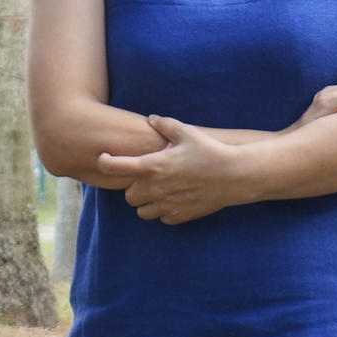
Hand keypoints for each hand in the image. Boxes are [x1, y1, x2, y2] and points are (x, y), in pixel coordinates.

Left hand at [97, 115, 248, 224]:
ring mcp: (167, 205)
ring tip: (159, 190)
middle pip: (128, 195)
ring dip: (146, 202)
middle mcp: (156, 189)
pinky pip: (161, 218)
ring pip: (141, 211)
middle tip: (147, 177)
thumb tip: (151, 119)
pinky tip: (174, 198)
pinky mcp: (179, 217)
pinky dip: (163, 211)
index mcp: (153, 166)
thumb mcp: (186, 132)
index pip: (115, 168)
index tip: (103, 159)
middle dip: (134, 187)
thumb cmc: (209, 151)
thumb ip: (164, 124)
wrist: (234, 176)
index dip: (105, 162)